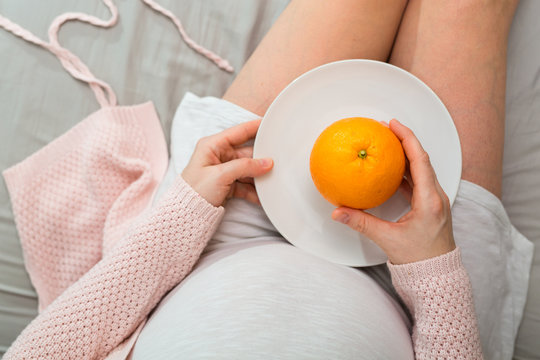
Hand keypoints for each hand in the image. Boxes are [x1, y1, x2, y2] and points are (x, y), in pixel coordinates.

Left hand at [181, 120, 272, 206]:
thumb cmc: (194, 192)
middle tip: (278, 161)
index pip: (239, 131)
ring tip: (271, 181)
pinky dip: (253, 190)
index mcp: (213, 145)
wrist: (186, 215)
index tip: (271, 124)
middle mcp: (219, 155)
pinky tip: (262, 196)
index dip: (256, 127)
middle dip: (261, 160)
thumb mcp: (221, 176)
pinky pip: (245, 183)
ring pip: (248, 169)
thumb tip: (267, 163)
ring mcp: (224, 170)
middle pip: (247, 153)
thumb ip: (245, 167)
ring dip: (259, 177)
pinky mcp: (227, 184)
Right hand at [332, 119, 455, 264]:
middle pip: (422, 159)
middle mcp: (436, 196)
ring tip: (387, 143)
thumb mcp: (387, 239)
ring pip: (421, 168)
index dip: (407, 138)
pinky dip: (405, 170)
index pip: (420, 160)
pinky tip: (391, 169)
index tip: (393, 124)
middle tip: (386, 128)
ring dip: (405, 154)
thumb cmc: (418, 259)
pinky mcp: (431, 205)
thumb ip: (361, 223)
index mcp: (430, 200)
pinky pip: (419, 180)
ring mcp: (435, 200)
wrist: (437, 275)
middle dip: (404, 140)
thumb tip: (337, 212)